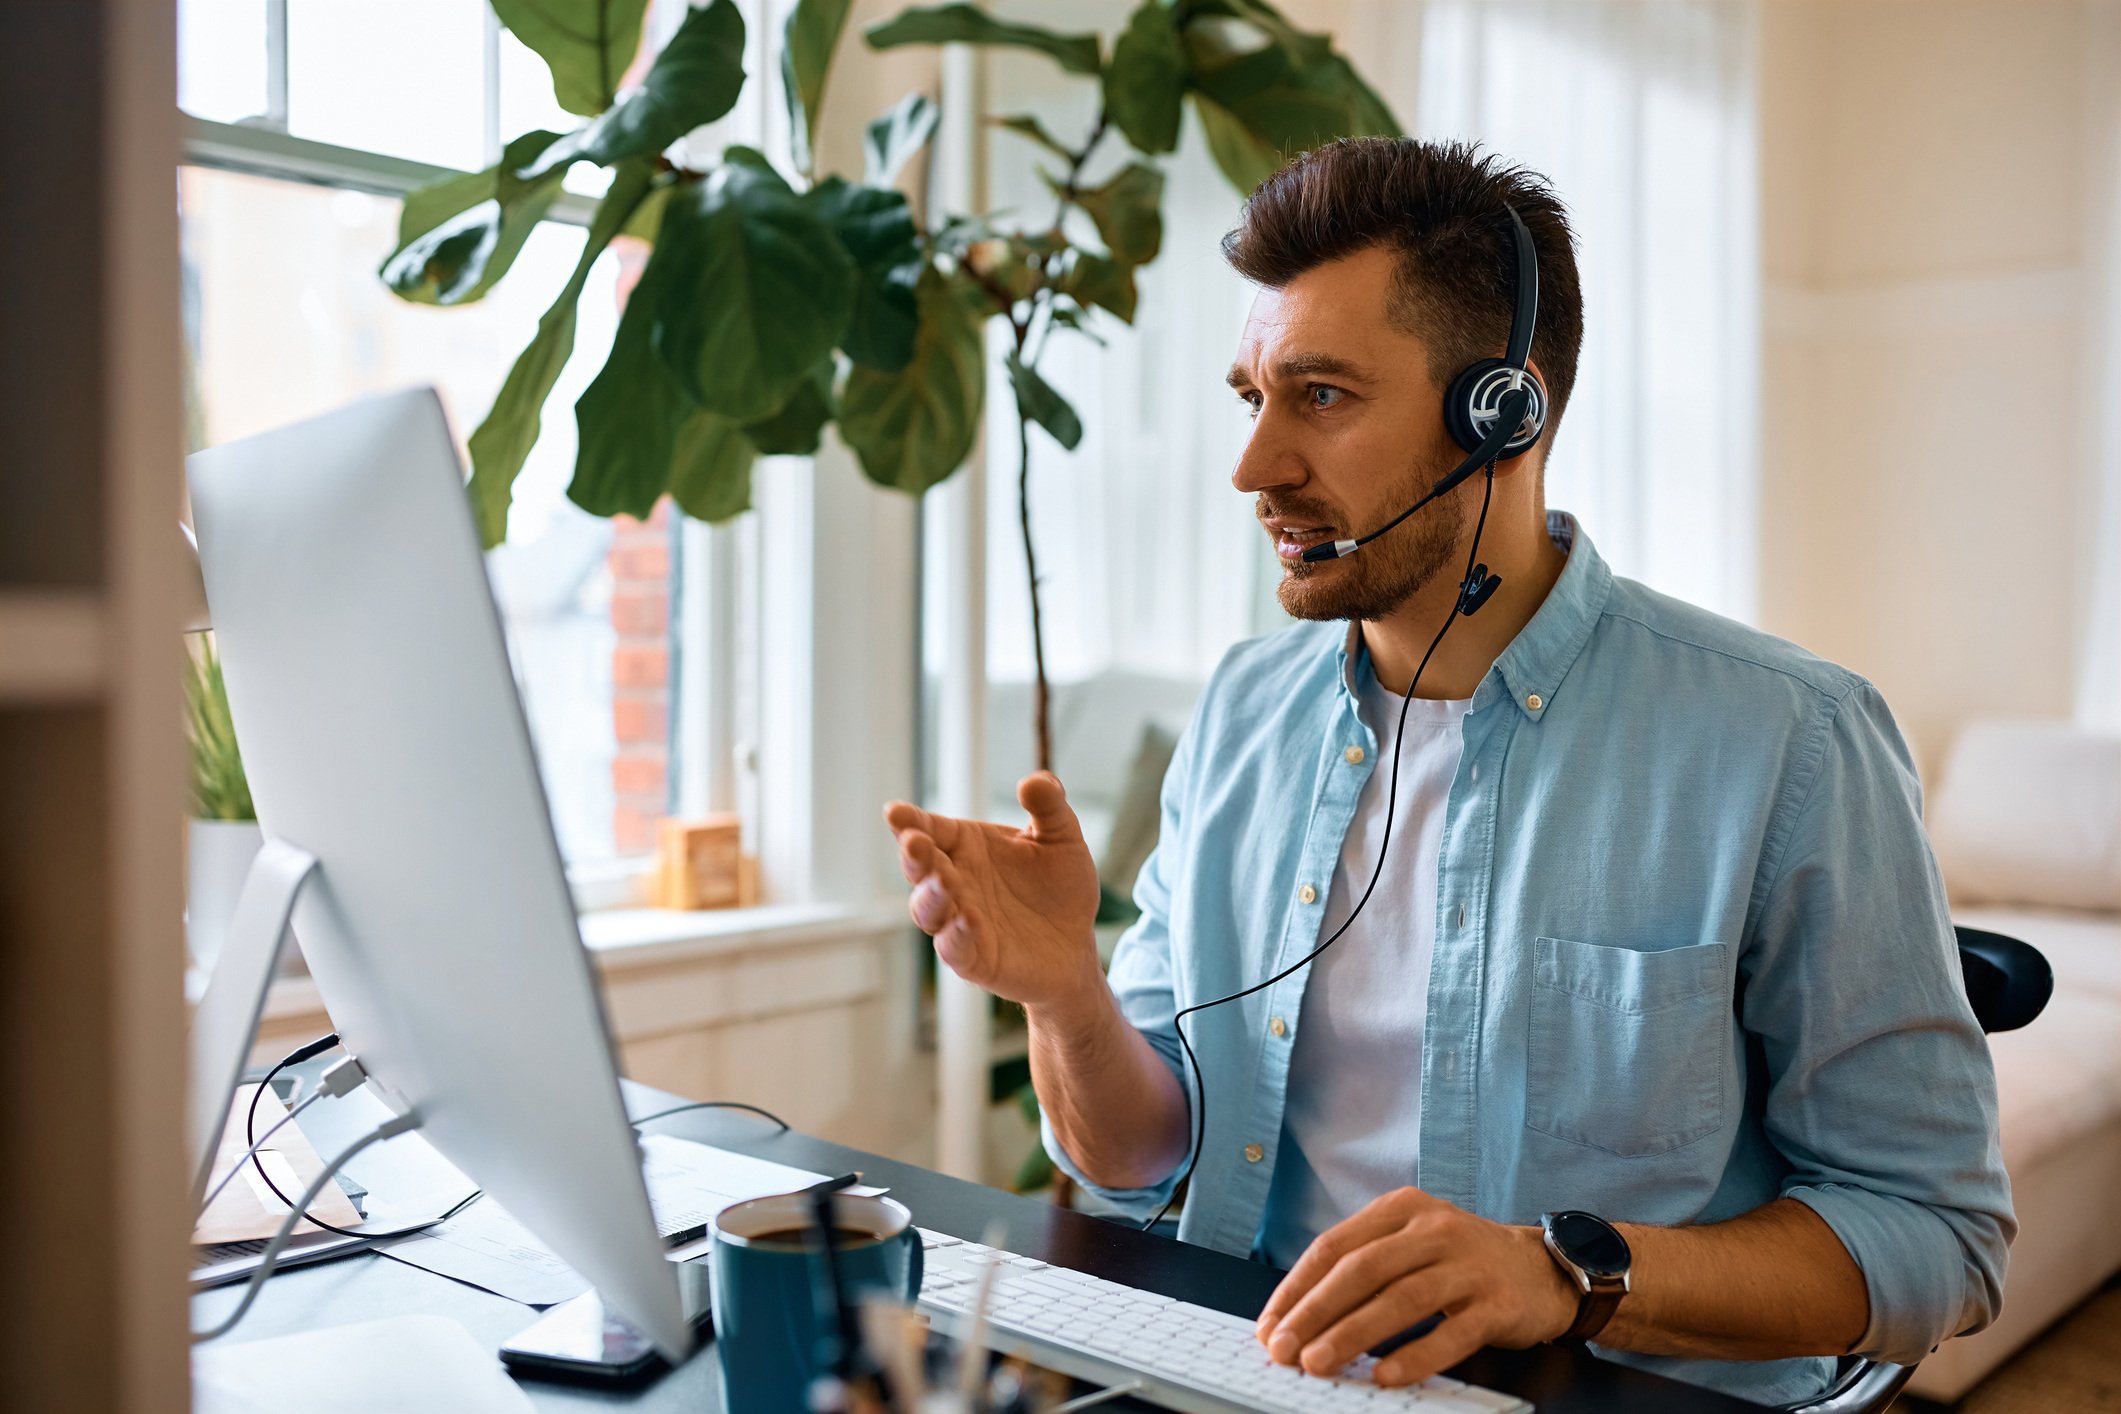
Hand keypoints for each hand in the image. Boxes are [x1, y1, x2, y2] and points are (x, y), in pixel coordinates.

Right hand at [882, 772, 1102, 1013]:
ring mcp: (958, 922)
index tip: (895, 812)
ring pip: (928, 910)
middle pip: (920, 868)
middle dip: (914, 855)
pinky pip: (955, 948)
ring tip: (943, 879)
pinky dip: (957, 935)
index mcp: (966, 847)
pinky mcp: (974, 959)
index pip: (932, 829)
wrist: (1077, 943)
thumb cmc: (1059, 886)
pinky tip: (969, 920)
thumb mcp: (1061, 837)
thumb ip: (1049, 805)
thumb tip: (1035, 781)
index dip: (911, 820)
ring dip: (931, 895)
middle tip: (913, 841)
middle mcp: (955, 882)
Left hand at [1253, 1188, 1578, 1386]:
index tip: (1270, 1324)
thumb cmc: (1460, 1262)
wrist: (1542, 1269)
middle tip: (1284, 1350)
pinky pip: (1451, 1332)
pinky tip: (1385, 1375)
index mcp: (1401, 1209)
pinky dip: (1415, 1355)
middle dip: (1315, 1313)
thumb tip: (1299, 1317)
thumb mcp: (1411, 1244)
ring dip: (1353, 1335)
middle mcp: (1433, 1229)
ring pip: (1400, 1299)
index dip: (1297, 1287)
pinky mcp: (1497, 1303)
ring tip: (1319, 1364)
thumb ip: (1363, 1269)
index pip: (1334, 1246)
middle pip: (1361, 1271)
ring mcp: (1467, 1265)